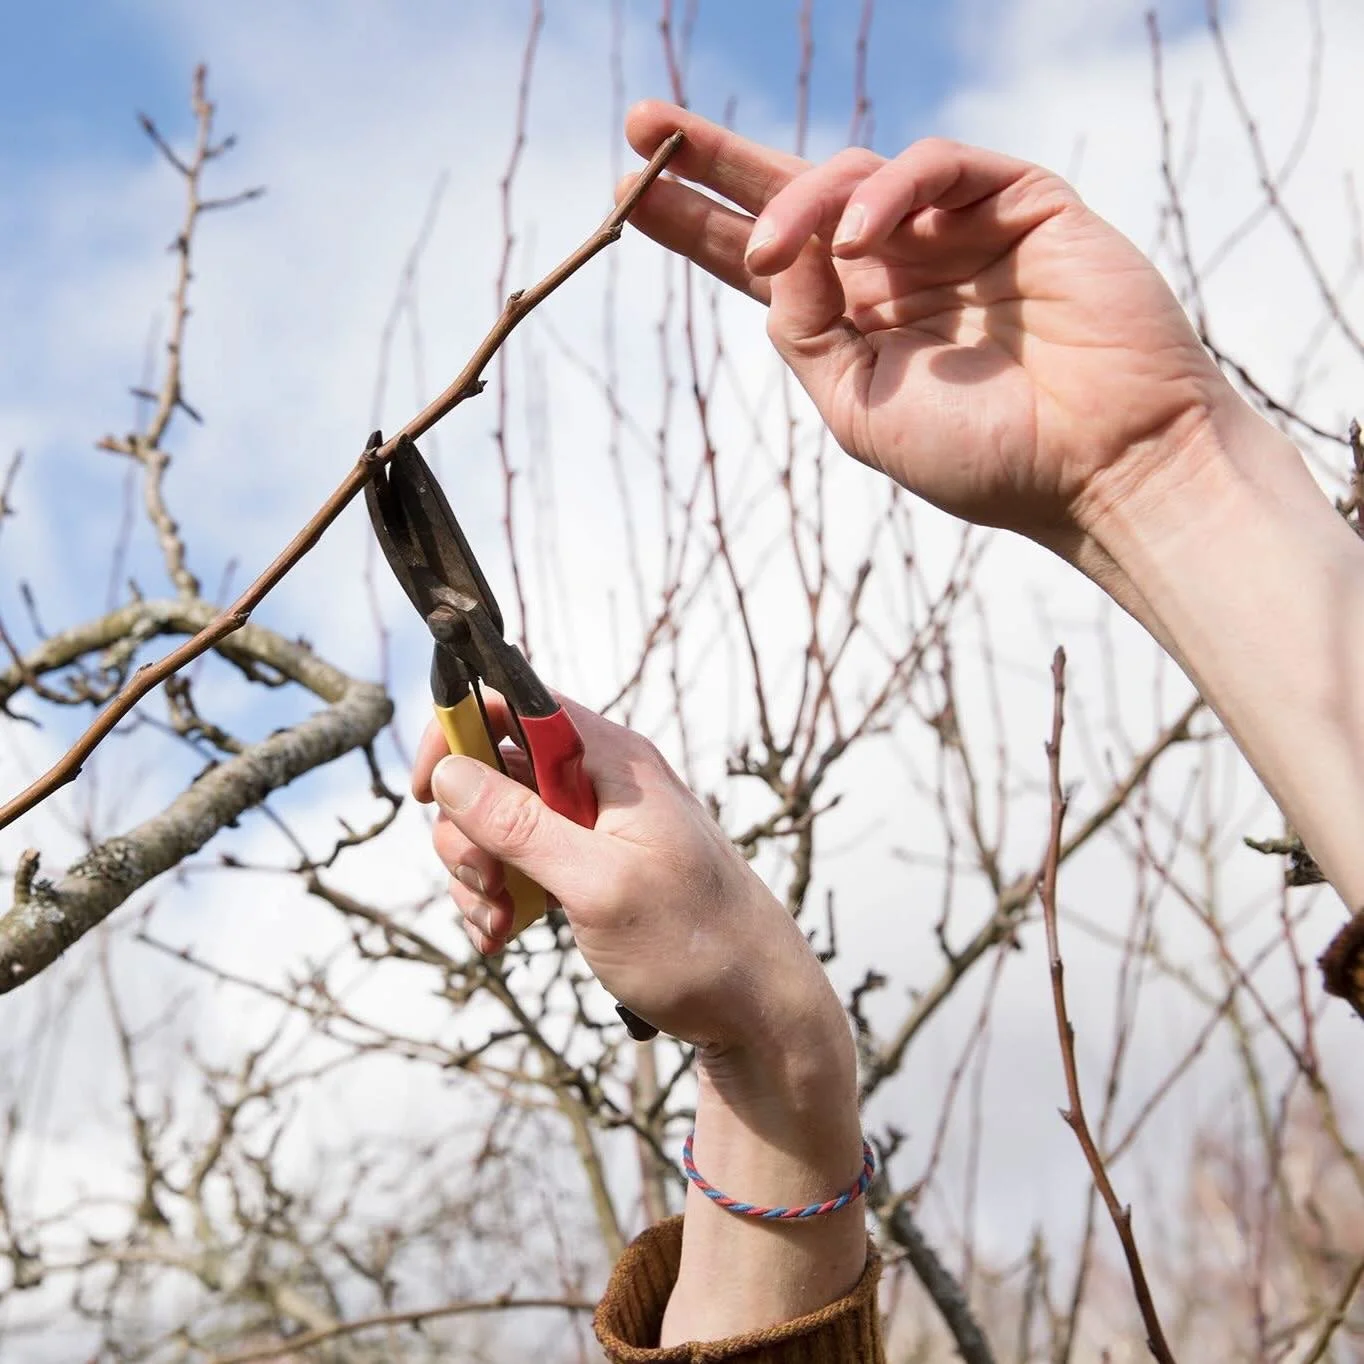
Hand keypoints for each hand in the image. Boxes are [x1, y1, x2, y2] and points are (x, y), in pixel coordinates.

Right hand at [412, 694, 843, 1060]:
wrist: (757, 1009)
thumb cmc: (696, 942)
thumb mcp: (598, 885)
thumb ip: (521, 826)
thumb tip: (451, 772)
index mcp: (612, 759)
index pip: (515, 701)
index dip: (460, 731)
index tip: (429, 791)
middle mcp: (600, 781)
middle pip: (495, 767)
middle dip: (467, 827)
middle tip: (481, 881)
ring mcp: (593, 826)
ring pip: (498, 822)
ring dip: (477, 872)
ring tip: (495, 923)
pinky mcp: (588, 868)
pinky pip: (519, 864)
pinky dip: (497, 898)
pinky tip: (502, 937)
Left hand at [619, 101, 1237, 559]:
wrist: (1100, 464)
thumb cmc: (986, 453)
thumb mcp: (860, 407)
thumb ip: (807, 330)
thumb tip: (770, 250)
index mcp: (859, 323)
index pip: (764, 263)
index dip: (697, 226)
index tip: (627, 196)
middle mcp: (898, 269)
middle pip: (791, 195)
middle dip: (716, 162)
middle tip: (642, 125)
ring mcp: (955, 231)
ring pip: (852, 174)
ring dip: (796, 203)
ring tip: (771, 250)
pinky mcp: (1016, 199)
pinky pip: (934, 166)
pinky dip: (889, 193)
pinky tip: (860, 242)